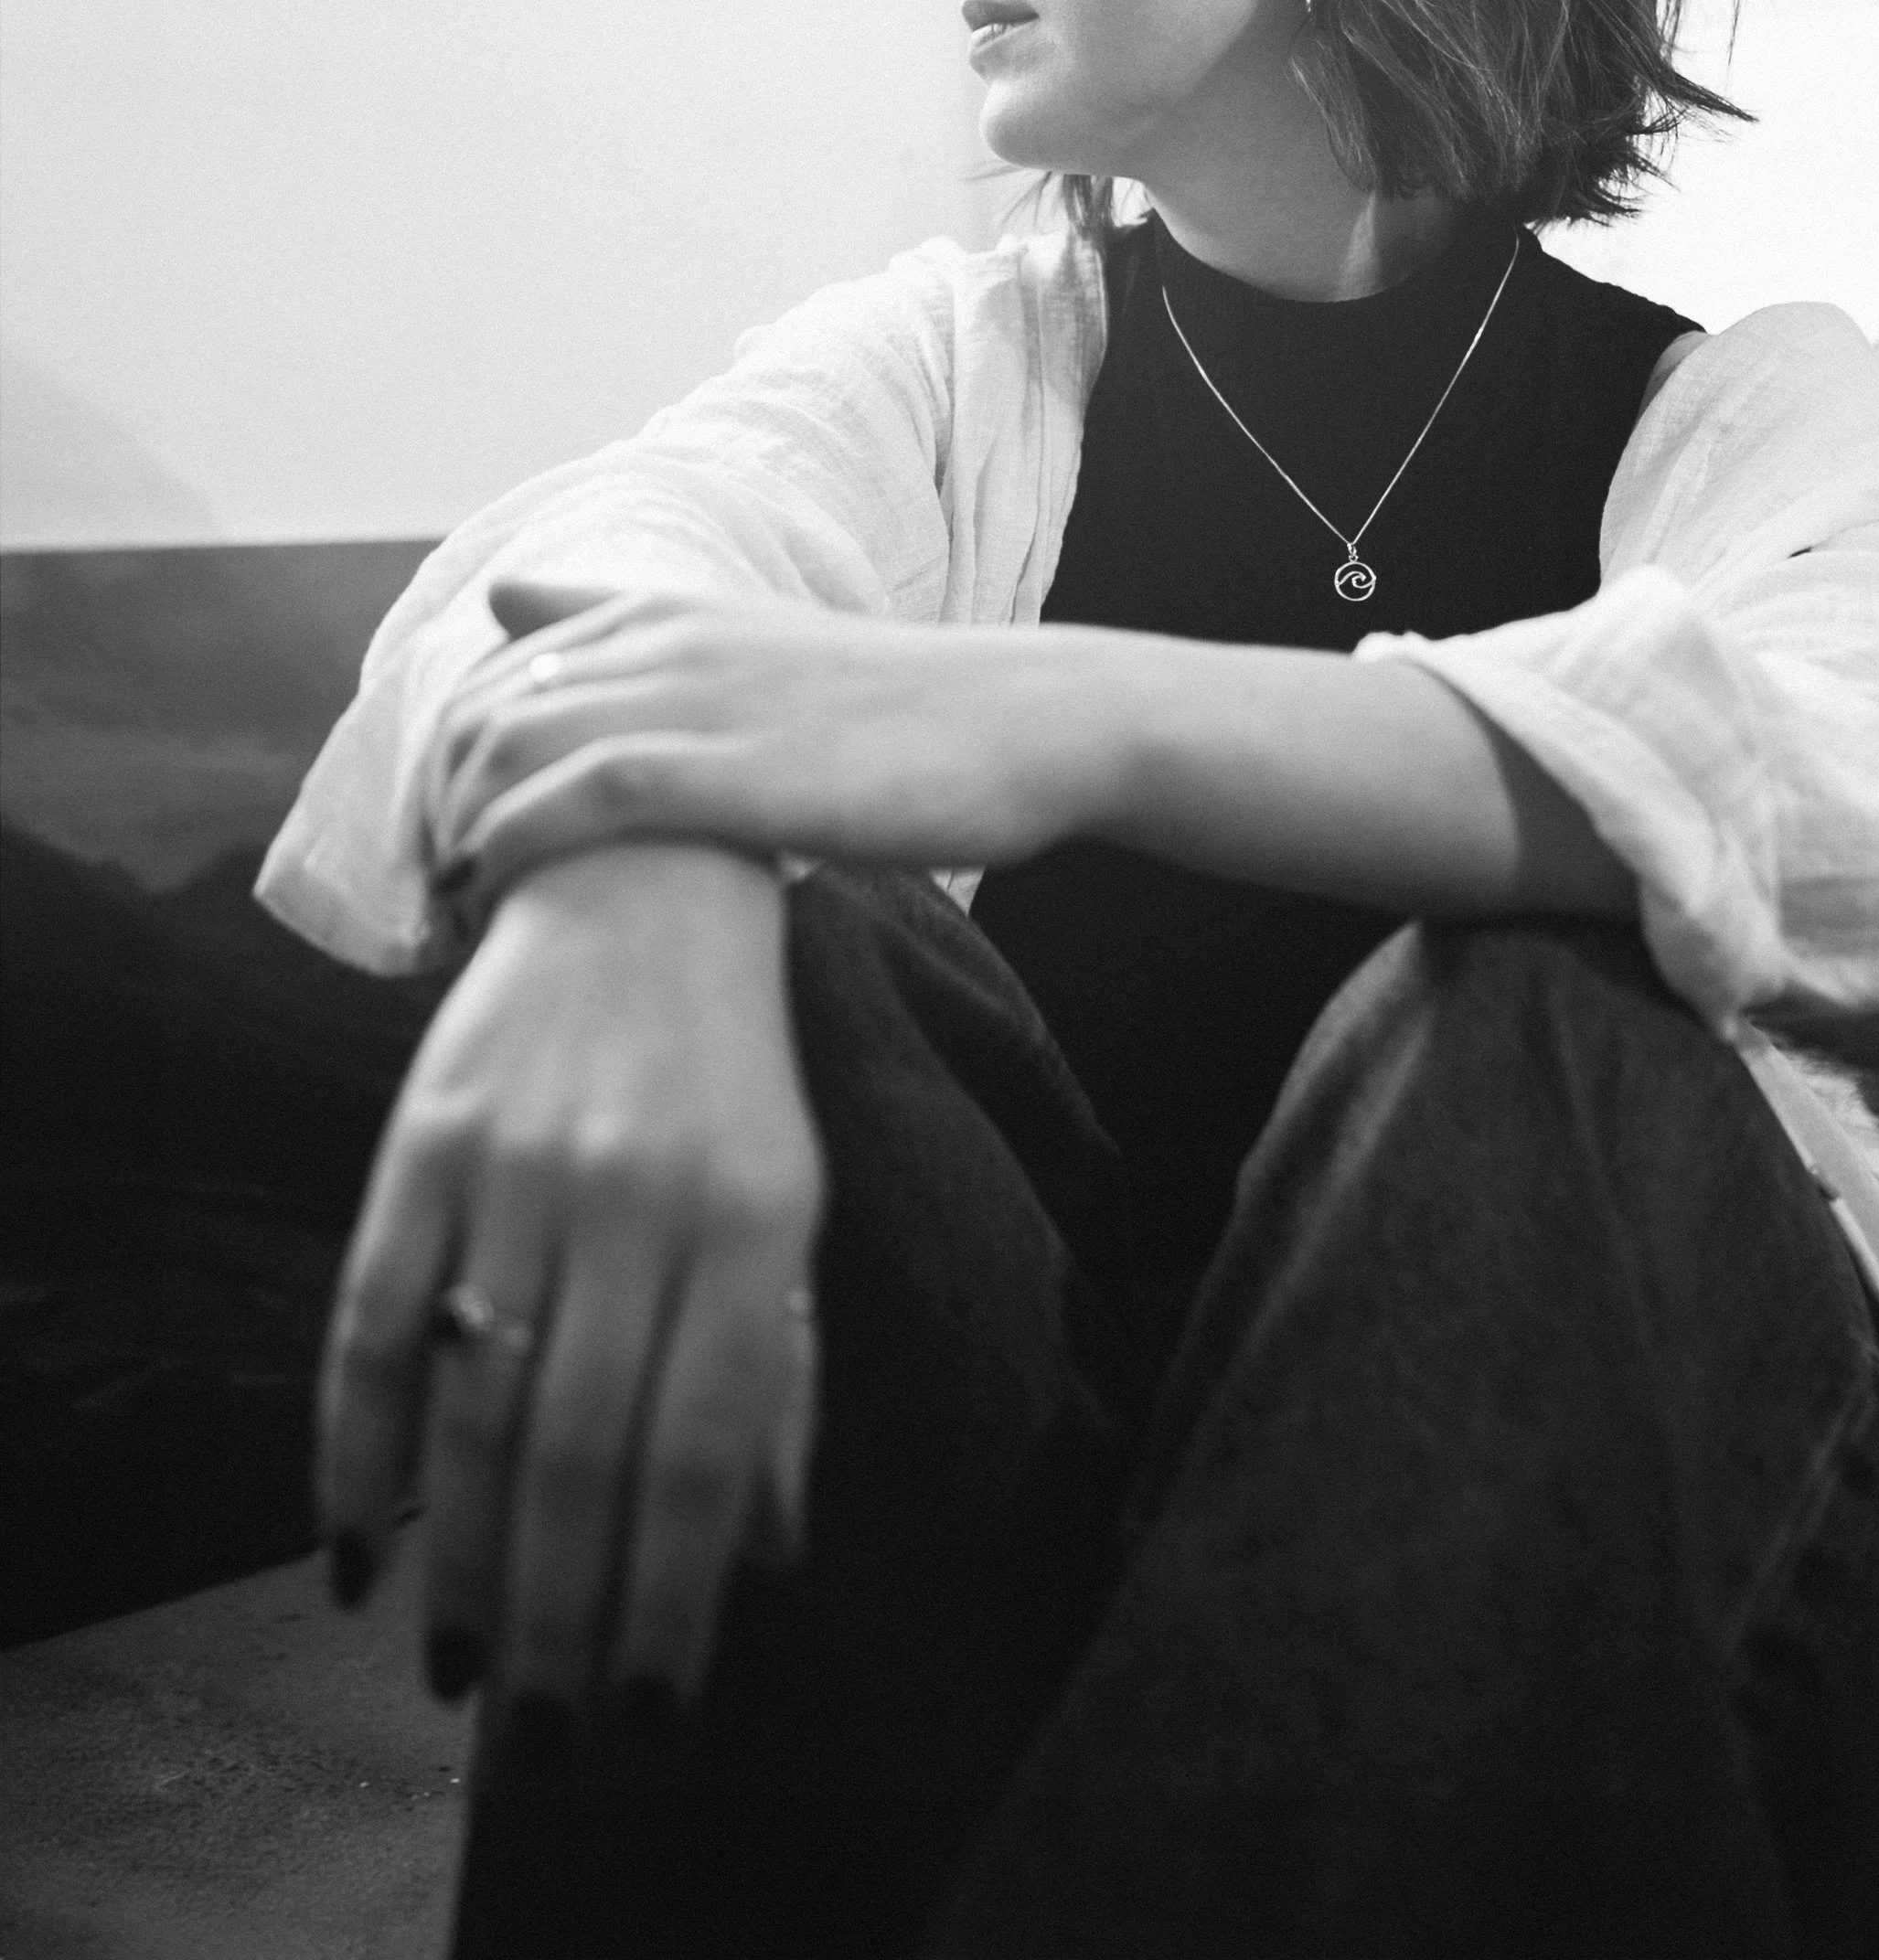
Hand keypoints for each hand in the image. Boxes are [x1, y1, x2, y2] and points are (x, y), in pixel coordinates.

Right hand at [319, 844, 821, 1721]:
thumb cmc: (730, 1077)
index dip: (673, 1597)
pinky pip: (373, 1320)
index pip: (706, 1452)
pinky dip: (353, 1449)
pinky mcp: (423, 1139)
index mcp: (754, 1221)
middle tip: (545, 1733)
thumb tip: (762, 1558)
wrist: (637, 880)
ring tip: (461, 1672)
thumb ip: (779, 1374)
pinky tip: (354, 1550)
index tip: (653, 1709)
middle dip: (562, 1615)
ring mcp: (520, 1166)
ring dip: (459, 1562)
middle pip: (581, 1452)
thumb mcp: (789, 1206)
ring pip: (474, 1404)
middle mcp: (636, 1197)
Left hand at [426, 577, 1110, 904]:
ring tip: (458, 908)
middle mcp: (666, 640)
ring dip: (460, 828)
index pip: (504, 656)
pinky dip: (516, 847)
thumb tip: (551, 645)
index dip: (460, 745)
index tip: (459, 825)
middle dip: (441, 799)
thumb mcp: (769, 658)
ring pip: (509, 742)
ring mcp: (693, 698)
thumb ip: (663, 653)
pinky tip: (501, 900)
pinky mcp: (727, 768)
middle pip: (485, 704)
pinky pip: (576, 796)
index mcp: (675, 612)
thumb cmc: (907, 714)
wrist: (1025, 722)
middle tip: (441, 890)